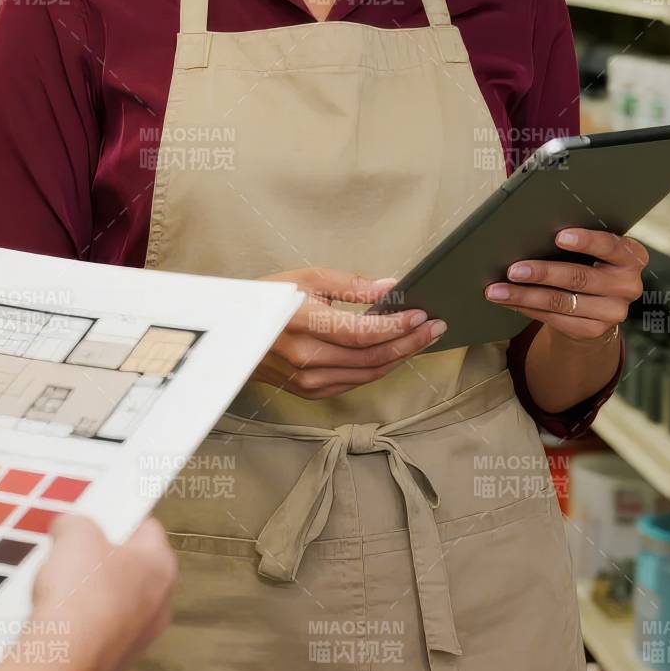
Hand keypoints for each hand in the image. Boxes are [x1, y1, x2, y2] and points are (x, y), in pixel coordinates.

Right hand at [24, 512, 175, 670]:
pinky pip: (97, 633)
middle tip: (73, 550)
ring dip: (90, 594)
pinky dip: (80, 624)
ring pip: (114, 604)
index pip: (147, 528)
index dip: (119, 519)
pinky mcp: (114, 666)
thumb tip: (68, 529)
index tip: (95, 519)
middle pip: (131, 568)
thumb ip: (75, 523)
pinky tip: (56, 619)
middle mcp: (160, 606)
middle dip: (102, 558)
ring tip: (58, 585)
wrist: (60, 659)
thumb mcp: (74, 532)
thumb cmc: (80, 589)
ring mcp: (139, 641)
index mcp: (162, 566)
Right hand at [253, 266, 446, 398]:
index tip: (422, 315)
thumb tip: (390, 288)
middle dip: (409, 343)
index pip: (362, 333)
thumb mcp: (306, 278)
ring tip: (421, 338)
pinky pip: (355, 382)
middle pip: (371, 358)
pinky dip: (379, 368)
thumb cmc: (269, 299)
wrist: (233, 334)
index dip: (396, 327)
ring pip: (368, 374)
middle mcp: (306, 358)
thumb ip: (351, 285)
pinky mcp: (311, 392)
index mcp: (302, 324)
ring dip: (399, 357)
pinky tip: (394, 352)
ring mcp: (308, 380)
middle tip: (435, 327)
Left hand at [484, 228, 646, 342]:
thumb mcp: (592, 249)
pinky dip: (527, 309)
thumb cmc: (587, 262)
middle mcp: (628, 285)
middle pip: (579, 277)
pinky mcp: (595, 330)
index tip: (559, 237)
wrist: (598, 306)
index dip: (586, 241)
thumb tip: (529, 223)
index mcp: (631, 256)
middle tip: (512, 269)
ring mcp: (613, 312)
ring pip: (562, 301)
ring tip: (497, 290)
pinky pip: (555, 319)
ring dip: (525, 295)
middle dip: (542, 273)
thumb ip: (574, 238)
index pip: (611, 246)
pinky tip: (509, 302)